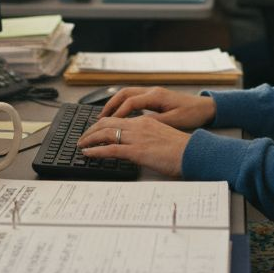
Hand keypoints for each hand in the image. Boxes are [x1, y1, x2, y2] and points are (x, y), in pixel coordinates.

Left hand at [76, 114, 190, 176]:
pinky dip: (96, 151)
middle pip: (107, 123)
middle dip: (91, 130)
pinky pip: (110, 149)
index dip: (102, 124)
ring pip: (105, 133)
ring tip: (81, 145)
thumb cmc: (181, 149)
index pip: (117, 119)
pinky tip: (88, 153)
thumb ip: (147, 137)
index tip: (94, 131)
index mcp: (145, 121)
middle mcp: (138, 125)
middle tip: (82, 138)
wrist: (193, 153)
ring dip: (89, 139)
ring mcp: (136, 138)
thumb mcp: (161, 137)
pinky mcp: (136, 151)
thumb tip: (136, 145)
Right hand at [98, 86, 216, 129]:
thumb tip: (137, 126)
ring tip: (104, 117)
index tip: (108, 125)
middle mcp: (152, 91)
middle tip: (99, 119)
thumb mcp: (175, 121)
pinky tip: (119, 115)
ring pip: (127, 94)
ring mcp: (153, 92)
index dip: (118, 114)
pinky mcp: (155, 97)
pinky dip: (123, 105)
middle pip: (124, 94)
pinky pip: (133, 98)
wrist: (206, 107)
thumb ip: (155, 122)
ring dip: (114, 104)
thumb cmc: (193, 113)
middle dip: (110, 105)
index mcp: (156, 96)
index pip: (131, 102)